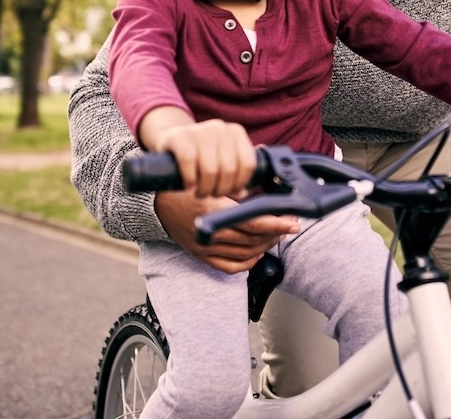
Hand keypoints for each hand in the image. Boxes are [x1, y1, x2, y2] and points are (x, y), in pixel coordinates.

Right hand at [151, 118, 255, 197]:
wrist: (172, 140)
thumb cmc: (202, 156)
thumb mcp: (222, 161)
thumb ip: (235, 175)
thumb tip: (242, 193)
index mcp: (237, 132)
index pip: (248, 164)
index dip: (239, 184)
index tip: (229, 192)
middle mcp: (220, 128)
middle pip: (229, 169)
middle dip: (220, 190)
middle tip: (210, 194)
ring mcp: (200, 129)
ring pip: (210, 169)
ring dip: (205, 189)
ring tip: (199, 192)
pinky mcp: (179, 136)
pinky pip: (189, 161)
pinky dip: (190, 179)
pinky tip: (189, 186)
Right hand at [155, 190, 299, 274]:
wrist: (158, 205)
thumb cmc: (185, 189)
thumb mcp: (211, 184)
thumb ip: (237, 191)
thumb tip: (264, 194)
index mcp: (212, 211)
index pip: (252, 222)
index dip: (276, 224)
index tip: (292, 222)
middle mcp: (209, 234)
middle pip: (252, 239)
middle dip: (275, 233)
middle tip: (289, 224)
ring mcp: (205, 249)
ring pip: (245, 253)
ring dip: (265, 245)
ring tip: (277, 234)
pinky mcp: (202, 257)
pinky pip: (231, 267)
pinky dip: (249, 262)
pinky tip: (259, 252)